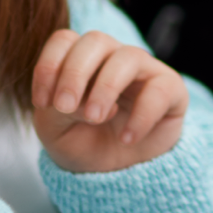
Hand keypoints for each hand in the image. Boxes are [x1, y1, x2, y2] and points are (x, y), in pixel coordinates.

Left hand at [32, 30, 187, 172]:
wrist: (116, 173)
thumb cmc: (83, 141)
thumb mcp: (55, 130)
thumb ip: (57, 109)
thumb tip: (83, 102)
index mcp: (81, 59)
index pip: (64, 40)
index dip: (49, 65)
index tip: (42, 102)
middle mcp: (112, 57)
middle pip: (95, 40)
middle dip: (75, 73)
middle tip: (64, 106)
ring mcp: (143, 70)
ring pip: (128, 56)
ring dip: (106, 87)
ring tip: (95, 119)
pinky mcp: (170, 89)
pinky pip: (159, 89)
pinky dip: (141, 115)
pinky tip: (126, 138)